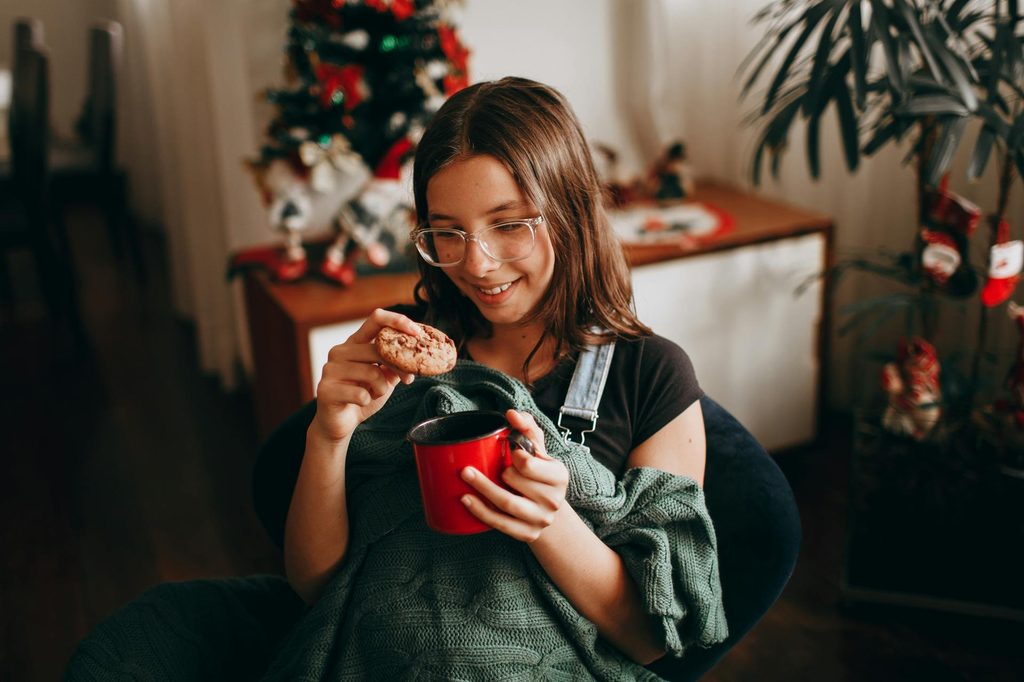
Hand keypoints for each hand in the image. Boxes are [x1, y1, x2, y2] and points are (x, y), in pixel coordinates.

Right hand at [309, 308, 419, 443]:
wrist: (339, 423)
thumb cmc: (361, 396)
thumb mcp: (383, 378)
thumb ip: (395, 364)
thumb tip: (417, 355)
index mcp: (354, 343)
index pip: (376, 319)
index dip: (398, 321)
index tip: (417, 333)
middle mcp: (340, 351)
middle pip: (378, 349)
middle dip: (399, 366)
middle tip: (408, 379)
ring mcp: (330, 369)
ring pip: (372, 373)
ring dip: (382, 388)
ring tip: (375, 394)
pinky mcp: (325, 389)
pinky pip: (360, 394)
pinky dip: (368, 401)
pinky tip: (360, 402)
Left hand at [460, 409, 568, 542]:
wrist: (546, 510)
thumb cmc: (538, 474)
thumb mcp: (537, 451)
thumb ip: (526, 428)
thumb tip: (511, 413)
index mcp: (559, 475)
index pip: (529, 463)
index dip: (514, 456)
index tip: (509, 451)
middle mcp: (554, 499)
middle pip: (515, 481)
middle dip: (498, 471)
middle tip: (484, 465)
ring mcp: (541, 519)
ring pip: (506, 503)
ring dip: (482, 488)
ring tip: (465, 475)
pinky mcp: (528, 534)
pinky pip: (500, 523)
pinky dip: (480, 511)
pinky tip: (466, 499)